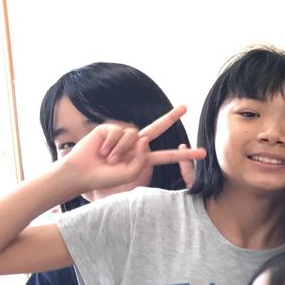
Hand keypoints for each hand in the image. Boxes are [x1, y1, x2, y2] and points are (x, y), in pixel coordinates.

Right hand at [57, 105, 199, 196]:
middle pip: (156, 128)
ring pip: (134, 135)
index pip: (167, 155)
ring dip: (120, 149)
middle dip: (170, 118)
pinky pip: (118, 132)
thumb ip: (142, 160)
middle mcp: (135, 144)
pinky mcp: (109, 128)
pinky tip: (101, 149)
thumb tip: (144, 138)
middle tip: (185, 107)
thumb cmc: (105, 176)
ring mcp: (122, 135)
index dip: (184, 155)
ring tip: (108, 158)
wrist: (82, 172)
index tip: (202, 152)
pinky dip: (110, 143)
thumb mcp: (130, 174)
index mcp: (143, 158)